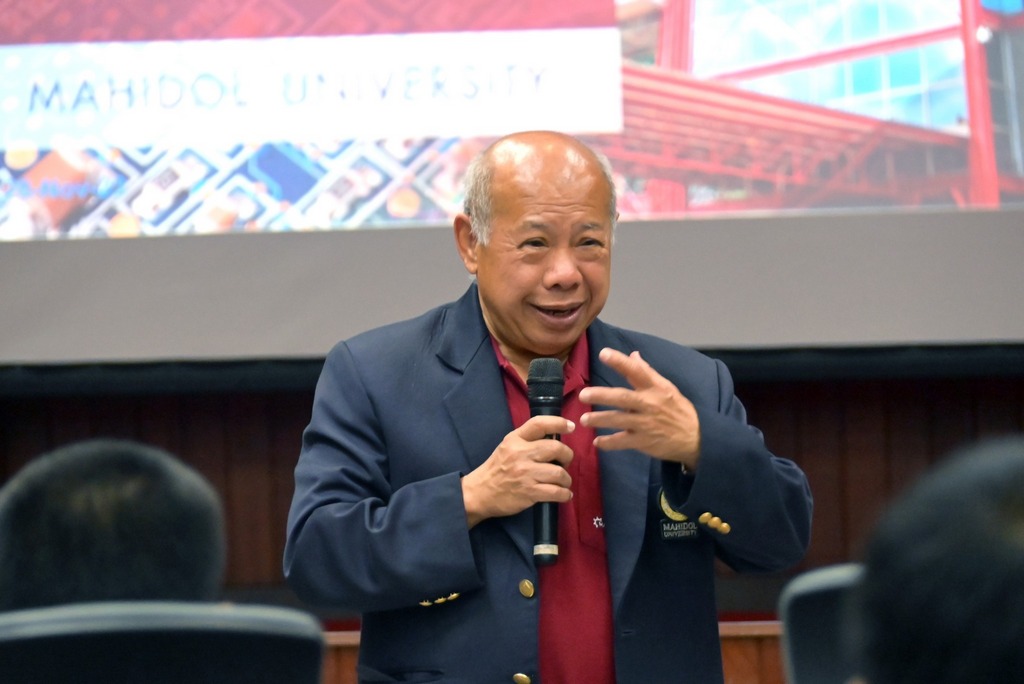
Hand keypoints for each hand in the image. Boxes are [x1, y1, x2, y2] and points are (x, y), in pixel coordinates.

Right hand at [461, 415, 574, 527]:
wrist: (480, 492)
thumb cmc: (497, 468)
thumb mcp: (508, 447)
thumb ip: (528, 440)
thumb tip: (555, 438)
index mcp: (515, 439)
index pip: (539, 424)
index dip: (559, 423)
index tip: (571, 426)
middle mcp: (521, 453)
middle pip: (556, 448)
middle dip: (567, 456)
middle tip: (564, 463)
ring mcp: (525, 473)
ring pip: (559, 472)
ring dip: (566, 478)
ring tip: (563, 482)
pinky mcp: (529, 492)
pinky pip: (556, 492)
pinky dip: (564, 494)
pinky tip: (563, 494)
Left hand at [579, 347, 700, 468]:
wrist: (696, 438)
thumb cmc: (678, 410)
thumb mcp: (667, 388)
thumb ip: (647, 372)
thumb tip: (633, 354)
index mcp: (656, 388)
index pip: (637, 371)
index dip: (620, 361)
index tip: (604, 353)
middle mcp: (650, 404)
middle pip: (623, 397)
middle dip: (602, 395)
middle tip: (583, 394)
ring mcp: (647, 424)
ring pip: (619, 420)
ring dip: (600, 419)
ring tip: (584, 419)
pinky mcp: (644, 442)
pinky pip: (622, 442)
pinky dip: (609, 443)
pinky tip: (597, 442)